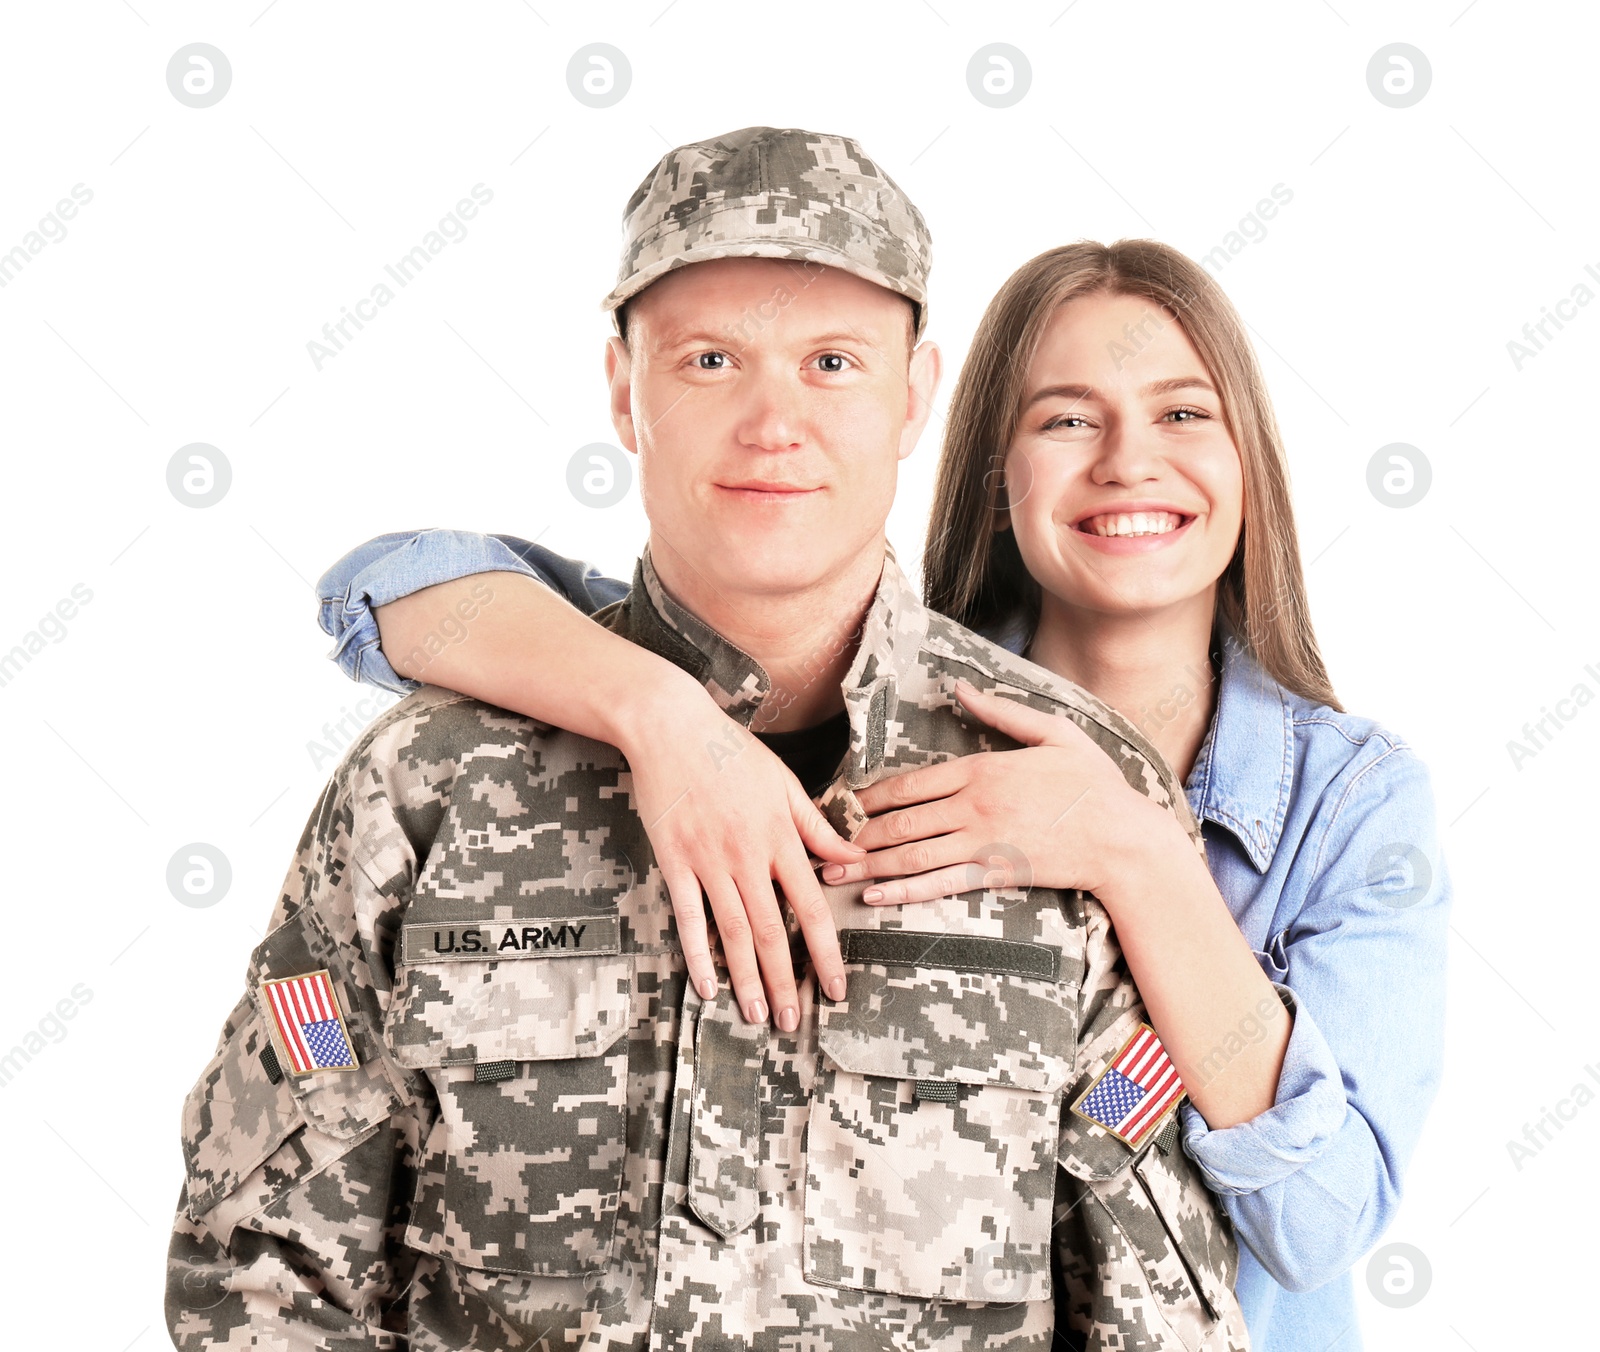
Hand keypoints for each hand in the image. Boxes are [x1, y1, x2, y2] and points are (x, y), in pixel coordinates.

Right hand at [617, 677, 861, 1027]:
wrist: (671, 727)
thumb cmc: (731, 752)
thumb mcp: (785, 783)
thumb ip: (818, 828)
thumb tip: (854, 860)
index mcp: (782, 838)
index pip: (813, 908)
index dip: (827, 953)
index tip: (836, 988)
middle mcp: (748, 857)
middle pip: (774, 932)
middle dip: (786, 982)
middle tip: (793, 1022)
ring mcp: (709, 862)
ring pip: (734, 933)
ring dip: (747, 980)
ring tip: (758, 1016)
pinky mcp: (674, 862)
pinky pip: (689, 918)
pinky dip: (699, 956)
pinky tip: (708, 987)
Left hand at [821, 680, 1159, 902]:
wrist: (1124, 837)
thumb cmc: (1093, 783)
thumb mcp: (1054, 732)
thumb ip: (1002, 712)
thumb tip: (961, 689)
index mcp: (981, 769)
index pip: (909, 783)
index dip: (869, 796)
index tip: (841, 804)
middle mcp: (973, 806)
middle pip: (900, 821)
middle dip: (854, 834)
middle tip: (818, 843)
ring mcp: (982, 842)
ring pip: (910, 854)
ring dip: (867, 864)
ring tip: (831, 873)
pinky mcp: (994, 873)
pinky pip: (939, 883)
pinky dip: (903, 891)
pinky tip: (875, 896)